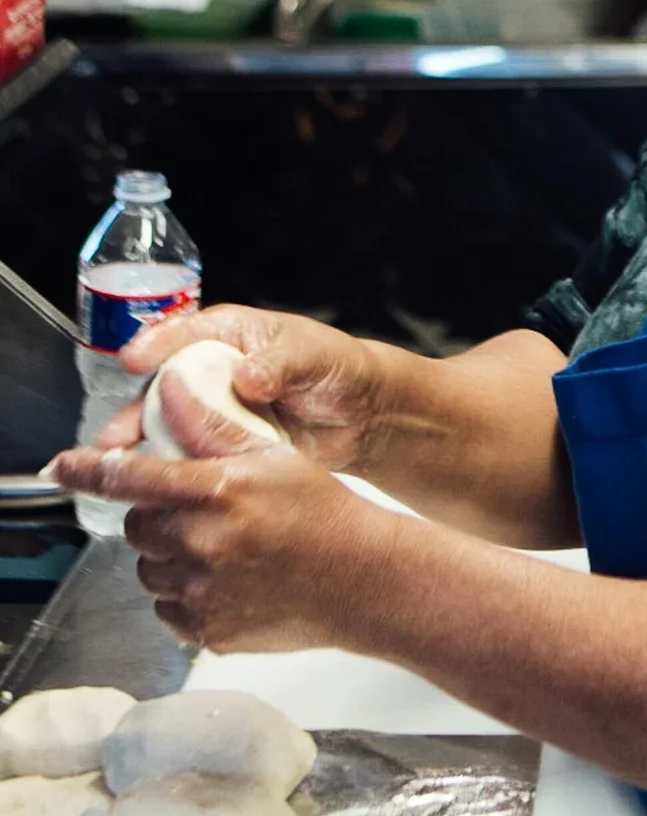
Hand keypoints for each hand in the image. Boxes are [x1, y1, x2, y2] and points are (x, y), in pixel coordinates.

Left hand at [48, 443, 398, 653]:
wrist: (362, 582)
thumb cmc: (324, 513)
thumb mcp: (274, 457)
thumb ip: (212, 429)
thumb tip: (168, 393)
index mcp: (217, 491)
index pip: (131, 476)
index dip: (89, 469)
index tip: (64, 467)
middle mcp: (202, 543)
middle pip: (138, 527)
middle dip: (156, 517)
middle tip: (198, 513)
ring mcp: (203, 592)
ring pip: (150, 570)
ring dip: (170, 557)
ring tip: (218, 549)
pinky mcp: (208, 631)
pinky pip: (168, 611)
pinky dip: (185, 596)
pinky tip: (225, 581)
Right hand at [96, 306, 385, 471]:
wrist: (362, 413)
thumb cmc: (337, 367)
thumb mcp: (311, 356)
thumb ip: (278, 364)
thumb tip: (248, 377)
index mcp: (230, 334)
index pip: (183, 332)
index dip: (155, 345)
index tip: (134, 361)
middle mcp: (214, 369)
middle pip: (163, 385)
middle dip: (135, 410)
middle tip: (114, 437)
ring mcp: (216, 408)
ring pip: (169, 423)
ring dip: (143, 443)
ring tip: (120, 465)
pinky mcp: (223, 442)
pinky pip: (192, 452)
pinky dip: (173, 466)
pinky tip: (154, 483)